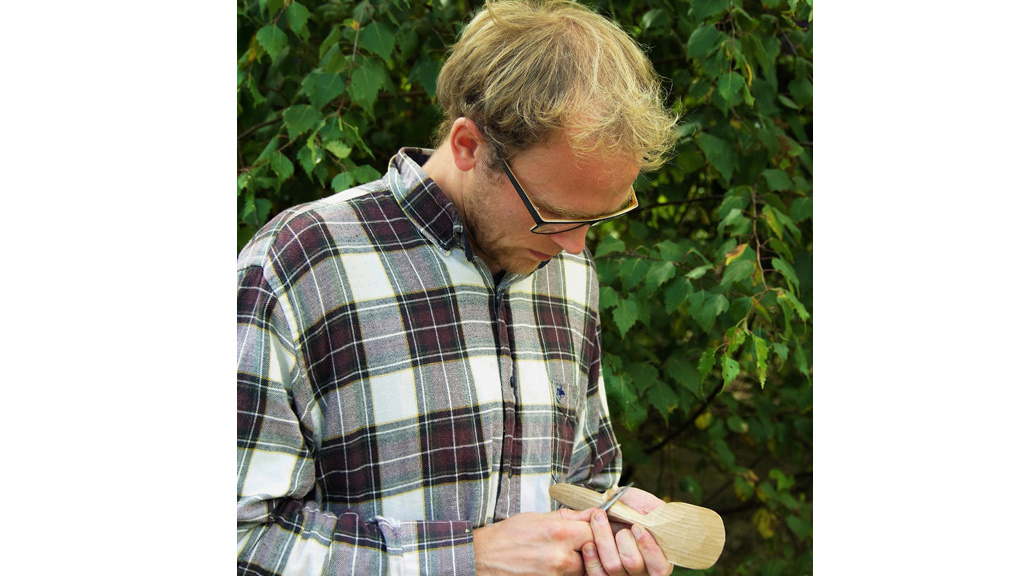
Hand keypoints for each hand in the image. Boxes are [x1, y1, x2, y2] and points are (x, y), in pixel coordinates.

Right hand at [473, 507, 594, 575]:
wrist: (483, 559)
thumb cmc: (507, 536)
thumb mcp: (537, 517)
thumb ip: (569, 516)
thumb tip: (593, 512)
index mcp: (559, 533)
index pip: (595, 532)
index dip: (595, 529)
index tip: (589, 529)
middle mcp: (561, 557)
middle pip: (592, 553)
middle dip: (586, 548)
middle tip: (573, 543)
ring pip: (582, 570)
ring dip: (576, 563)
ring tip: (557, 554)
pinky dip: (564, 573)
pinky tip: (550, 565)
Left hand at [581, 487, 671, 575]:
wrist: (612, 517)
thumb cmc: (634, 512)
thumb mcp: (645, 506)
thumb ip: (647, 508)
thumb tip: (644, 510)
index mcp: (659, 560)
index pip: (659, 567)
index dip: (649, 548)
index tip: (636, 527)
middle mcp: (642, 572)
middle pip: (632, 563)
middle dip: (622, 538)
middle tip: (615, 520)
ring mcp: (623, 575)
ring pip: (613, 566)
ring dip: (603, 540)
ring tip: (598, 520)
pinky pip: (597, 574)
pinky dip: (591, 559)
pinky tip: (589, 544)